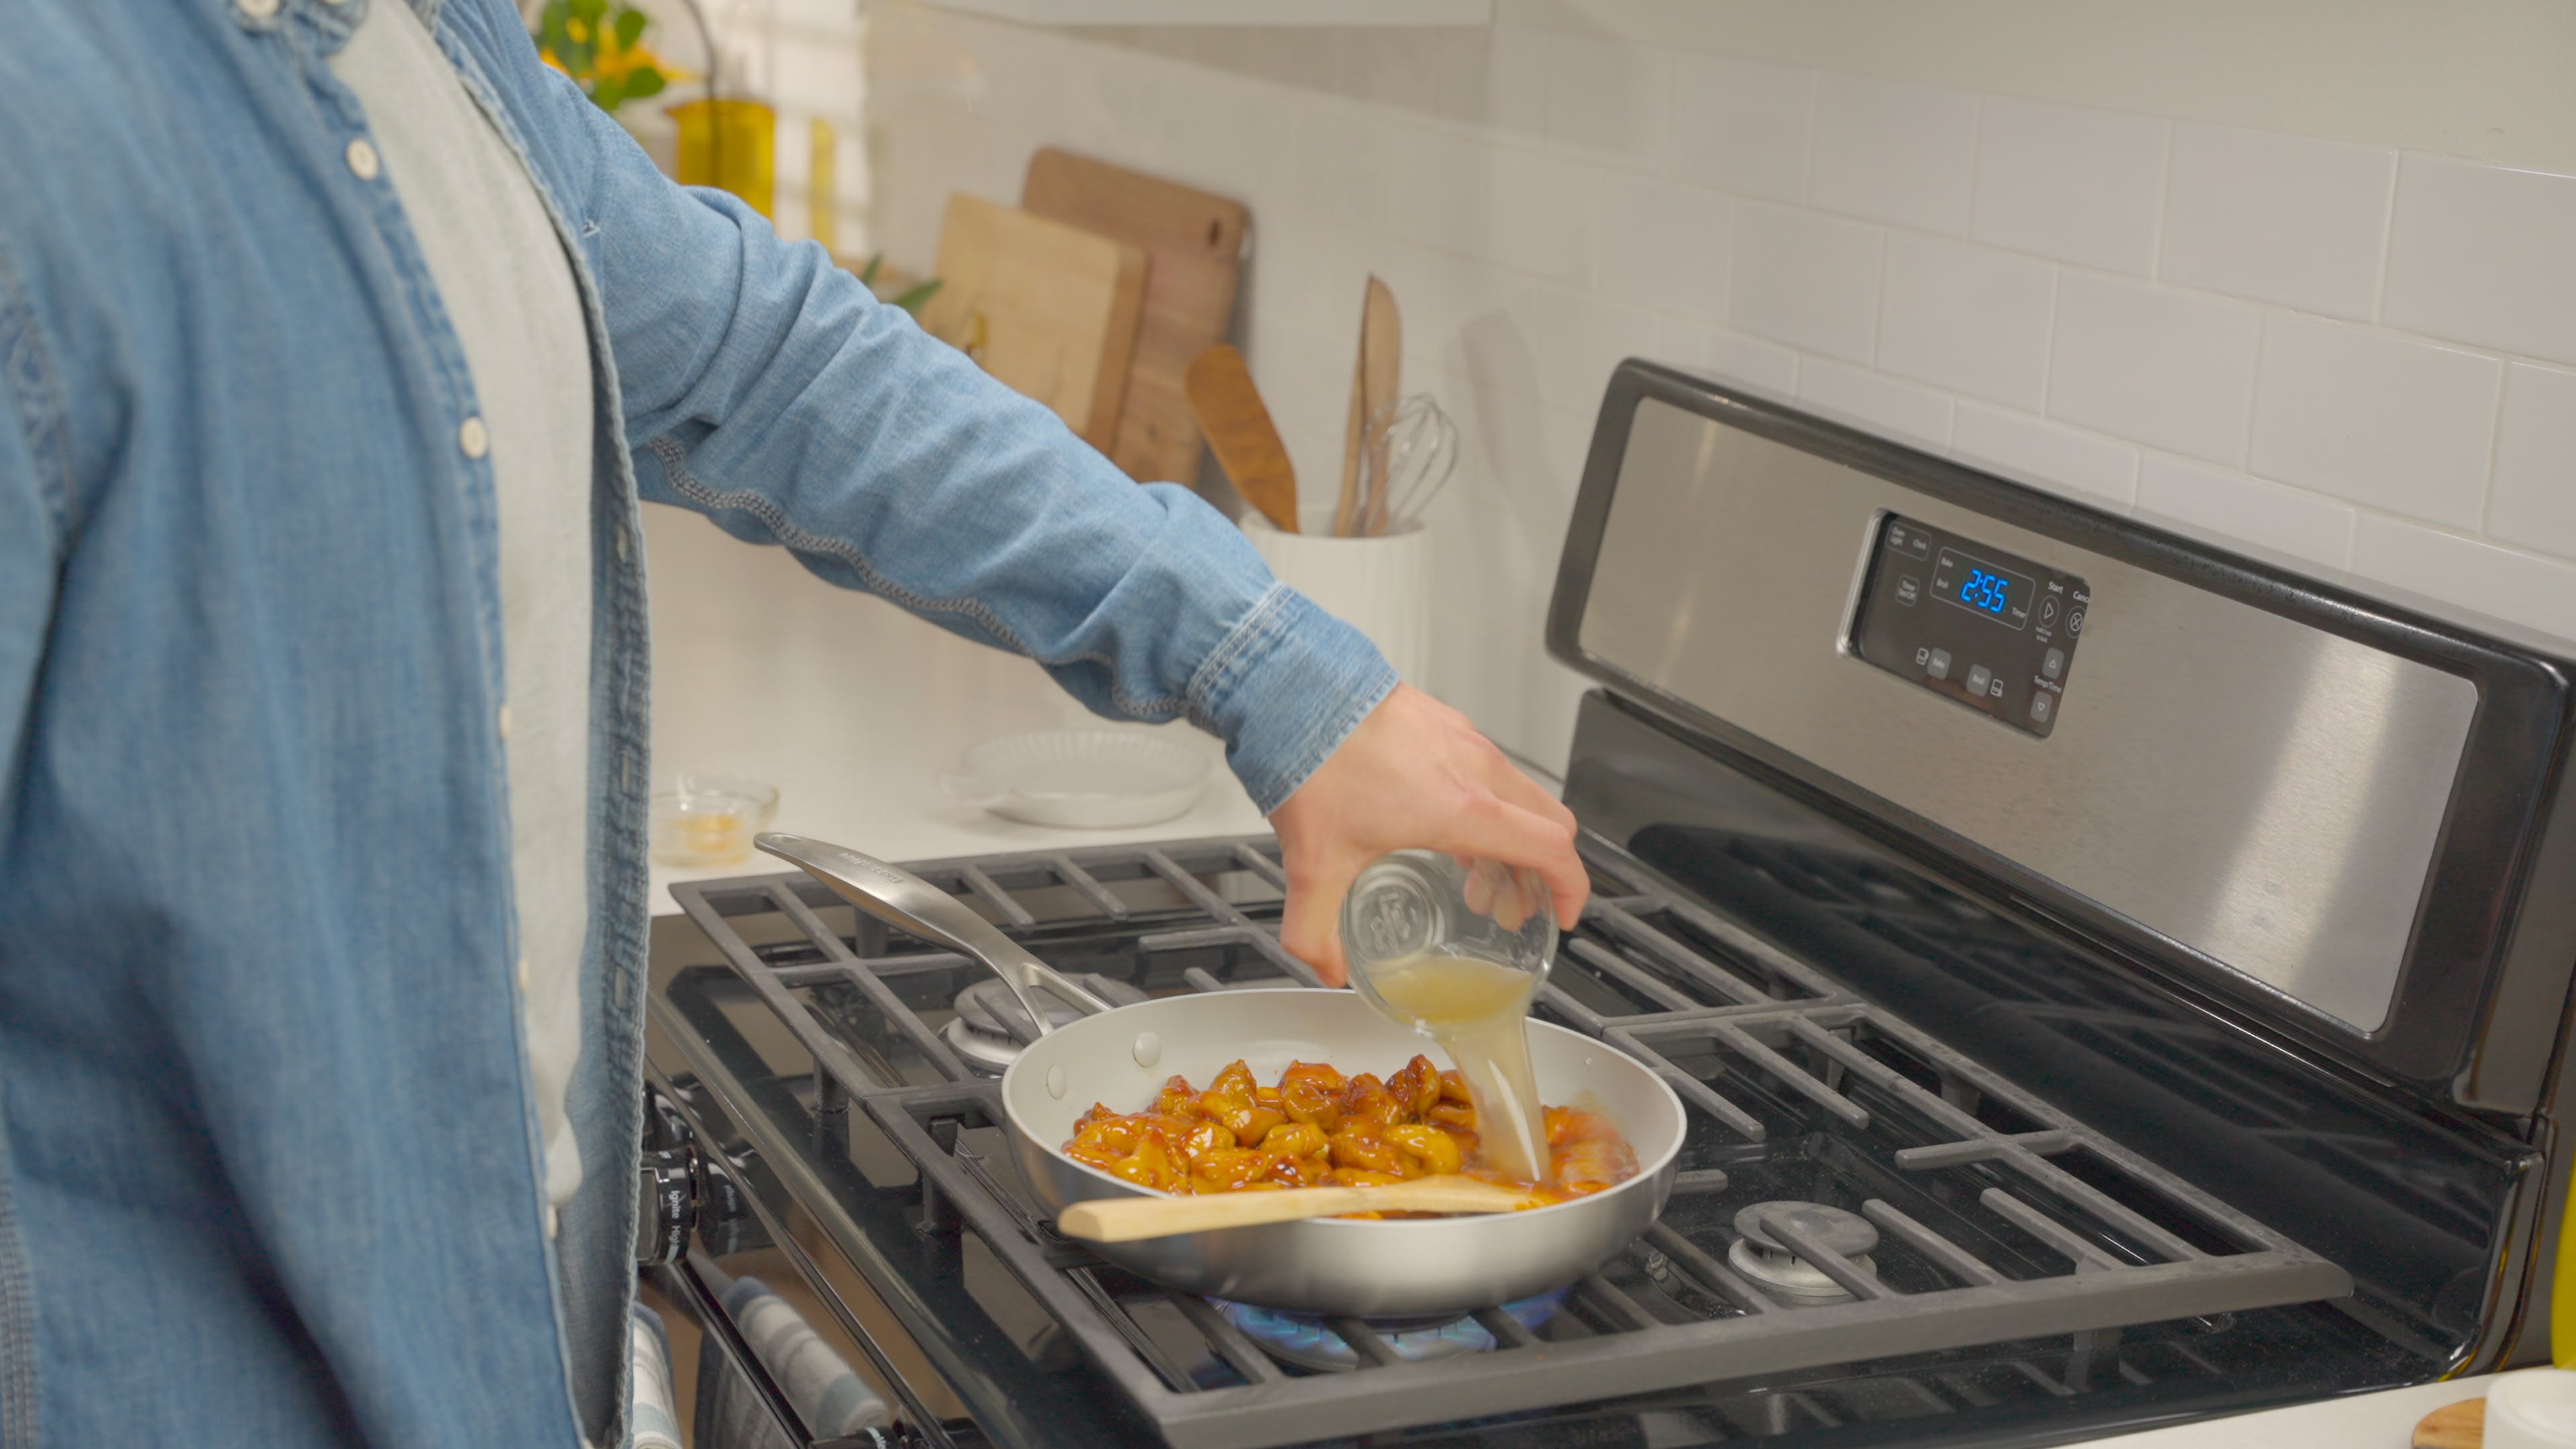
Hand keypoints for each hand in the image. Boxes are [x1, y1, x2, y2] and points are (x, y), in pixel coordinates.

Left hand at [1267, 684, 1587, 985]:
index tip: (1562, 915)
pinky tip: (1442, 823)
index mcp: (1463, 809)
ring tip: (1473, 874)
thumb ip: (1316, 931)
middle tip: (1508, 906)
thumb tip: (1327, 967)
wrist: (1290, 688)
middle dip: (1539, 873)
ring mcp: (1461, 740)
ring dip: (1511, 838)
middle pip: (1548, 823)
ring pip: (1519, 795)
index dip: (1571, 889)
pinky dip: (1487, 804)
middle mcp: (1475, 769)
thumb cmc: (1311, 762)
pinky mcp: (1442, 722)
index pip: (1553, 849)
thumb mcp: (1314, 866)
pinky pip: (1488, 769)